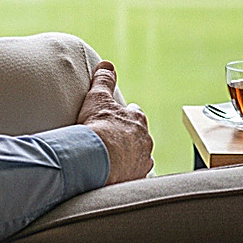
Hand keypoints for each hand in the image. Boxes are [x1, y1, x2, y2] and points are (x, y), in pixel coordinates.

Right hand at [77, 61, 153, 183]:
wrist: (96, 159)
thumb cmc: (98, 126)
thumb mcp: (98, 97)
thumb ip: (104, 80)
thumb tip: (108, 64)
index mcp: (137, 119)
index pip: (136, 113)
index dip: (126, 114)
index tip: (117, 116)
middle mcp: (145, 141)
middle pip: (139, 136)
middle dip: (129, 137)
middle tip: (112, 139)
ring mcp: (143, 161)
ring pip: (139, 157)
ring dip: (129, 157)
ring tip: (113, 159)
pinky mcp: (136, 178)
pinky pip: (132, 175)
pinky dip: (125, 173)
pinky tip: (114, 174)